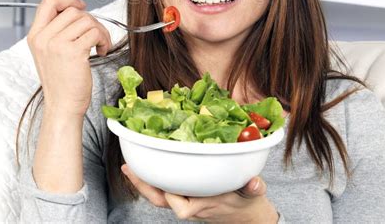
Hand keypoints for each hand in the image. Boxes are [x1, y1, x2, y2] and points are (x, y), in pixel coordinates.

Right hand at [27, 0, 111, 116]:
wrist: (63, 106)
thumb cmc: (61, 82)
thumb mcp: (49, 53)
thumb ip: (57, 31)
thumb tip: (77, 11)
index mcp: (36, 35)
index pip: (48, 2)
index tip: (81, 6)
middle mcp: (44, 38)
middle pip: (73, 10)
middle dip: (91, 20)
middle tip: (96, 35)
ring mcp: (57, 44)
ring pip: (87, 20)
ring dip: (100, 31)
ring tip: (100, 44)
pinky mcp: (73, 52)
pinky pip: (95, 32)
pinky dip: (104, 40)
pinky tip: (101, 51)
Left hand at [121, 164, 278, 222]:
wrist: (246, 217)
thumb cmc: (247, 202)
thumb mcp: (253, 193)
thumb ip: (253, 188)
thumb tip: (255, 182)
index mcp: (204, 204)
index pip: (181, 204)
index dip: (170, 193)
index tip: (163, 179)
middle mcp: (191, 204)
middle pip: (162, 200)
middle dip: (144, 185)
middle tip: (128, 168)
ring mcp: (186, 200)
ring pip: (159, 196)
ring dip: (144, 182)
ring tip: (129, 166)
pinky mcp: (185, 195)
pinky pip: (164, 190)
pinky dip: (152, 180)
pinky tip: (144, 167)